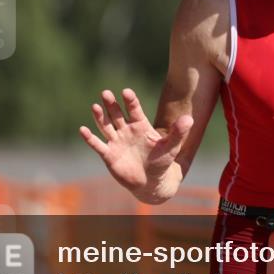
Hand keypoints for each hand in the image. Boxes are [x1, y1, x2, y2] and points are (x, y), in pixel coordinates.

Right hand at [78, 88, 192, 202]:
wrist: (151, 181)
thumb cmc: (162, 162)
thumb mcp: (172, 146)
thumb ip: (179, 132)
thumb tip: (190, 119)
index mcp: (141, 126)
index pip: (134, 110)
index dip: (130, 101)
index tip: (126, 91)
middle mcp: (127, 131)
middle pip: (117, 114)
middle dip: (111, 104)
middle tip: (106, 92)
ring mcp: (117, 141)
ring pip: (106, 126)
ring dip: (100, 117)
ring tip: (95, 106)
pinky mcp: (108, 154)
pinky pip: (97, 144)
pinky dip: (90, 138)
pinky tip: (83, 129)